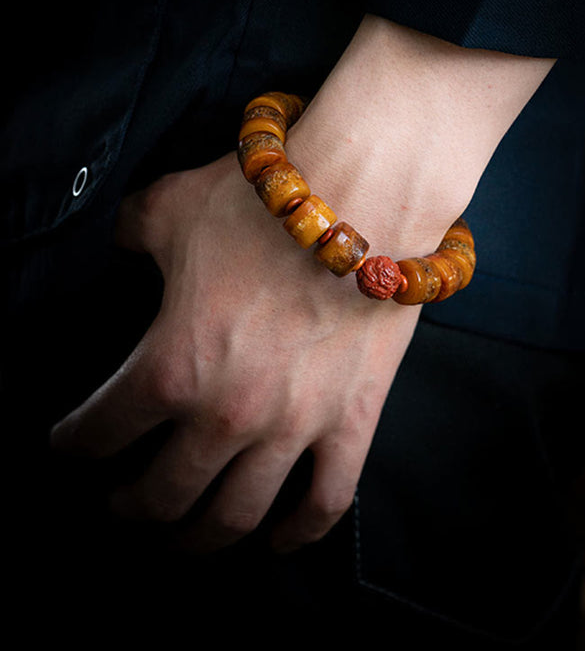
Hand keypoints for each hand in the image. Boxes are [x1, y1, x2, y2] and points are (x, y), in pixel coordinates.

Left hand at [51, 15, 553, 553]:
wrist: (361, 198)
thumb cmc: (262, 205)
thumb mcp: (171, 208)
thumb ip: (133, 230)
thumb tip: (126, 239)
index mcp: (172, 365)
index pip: (101, 429)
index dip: (74, 444)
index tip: (70, 448)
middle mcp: (228, 412)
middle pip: (165, 493)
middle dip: (133, 508)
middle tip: (124, 507)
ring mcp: (294, 426)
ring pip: (238, 515)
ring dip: (203, 538)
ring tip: (188, 539)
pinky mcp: (350, 423)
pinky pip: (327, 502)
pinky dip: (299, 533)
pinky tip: (278, 539)